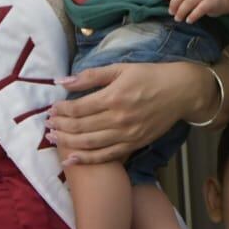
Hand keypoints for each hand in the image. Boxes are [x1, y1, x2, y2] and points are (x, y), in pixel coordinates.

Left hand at [49, 61, 207, 164]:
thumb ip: (90, 76)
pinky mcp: (134, 145)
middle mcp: (119, 119)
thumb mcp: (120, 68)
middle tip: (47, 125)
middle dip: (60, 127)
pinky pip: (107, 156)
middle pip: (81, 127)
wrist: (180, 92)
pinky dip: (87, 160)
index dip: (61, 110)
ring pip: (90, 144)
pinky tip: (71, 160)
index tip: (51, 109)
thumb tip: (62, 81)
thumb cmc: (150, 76)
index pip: (78, 108)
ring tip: (53, 139)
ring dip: (68, 143)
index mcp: (114, 97)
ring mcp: (127, 135)